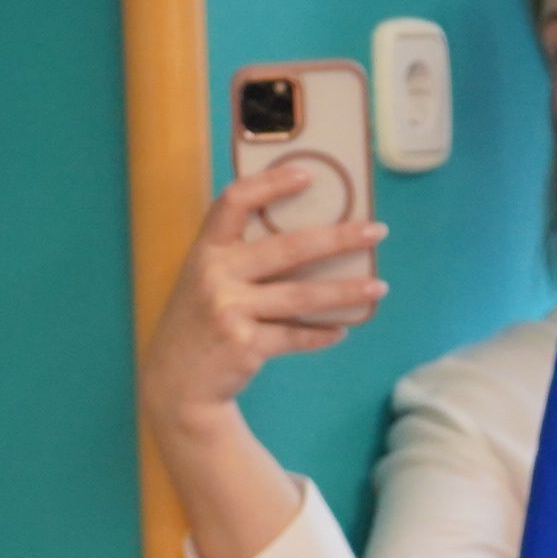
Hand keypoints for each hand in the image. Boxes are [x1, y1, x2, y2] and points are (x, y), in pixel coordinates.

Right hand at [135, 171, 387, 433]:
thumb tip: (313, 241)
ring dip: (346, 292)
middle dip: (338, 238)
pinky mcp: (245, 346)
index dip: (270, 183)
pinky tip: (342, 330)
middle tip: (376, 231)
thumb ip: (241, 258)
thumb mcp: (206, 280)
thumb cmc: (202, 322)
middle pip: (287, 248)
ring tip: (379, 287)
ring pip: (302, 296)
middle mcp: (215, 275)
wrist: (176, 383)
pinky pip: (296, 336)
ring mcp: (229, 311)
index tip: (308, 174)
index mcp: (206, 251)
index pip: (234, 201)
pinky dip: (322, 334)